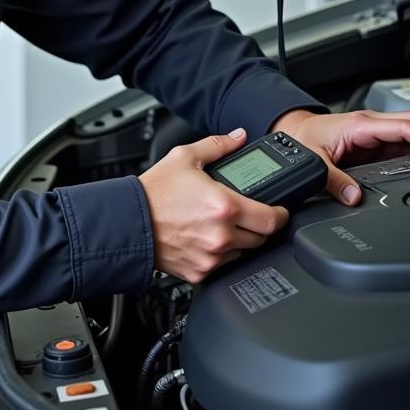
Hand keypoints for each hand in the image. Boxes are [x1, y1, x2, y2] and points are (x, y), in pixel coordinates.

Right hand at [138, 128, 288, 283]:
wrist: (127, 221)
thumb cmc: (153, 192)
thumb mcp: (184, 157)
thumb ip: (218, 145)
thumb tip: (239, 137)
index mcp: (224, 206)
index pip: (272, 219)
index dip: (281, 214)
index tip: (279, 211)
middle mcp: (221, 235)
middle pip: (262, 238)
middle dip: (259, 226)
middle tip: (248, 215)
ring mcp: (211, 257)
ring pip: (243, 253)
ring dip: (239, 240)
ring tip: (220, 225)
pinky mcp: (200, 272)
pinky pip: (222, 266)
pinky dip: (220, 254)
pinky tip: (205, 239)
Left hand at [271, 108, 409, 206]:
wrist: (292, 132)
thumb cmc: (302, 138)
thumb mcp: (314, 161)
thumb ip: (334, 180)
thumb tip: (354, 197)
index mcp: (359, 125)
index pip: (403, 126)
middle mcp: (370, 126)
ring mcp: (374, 134)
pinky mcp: (373, 142)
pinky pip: (402, 143)